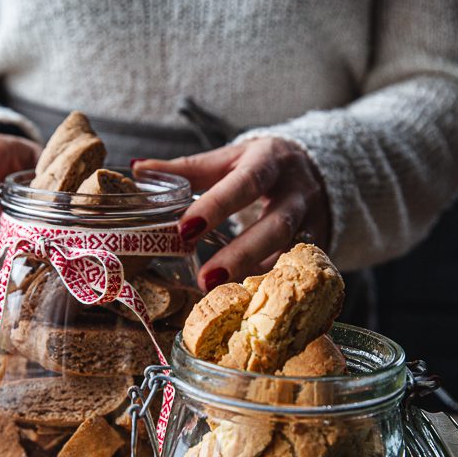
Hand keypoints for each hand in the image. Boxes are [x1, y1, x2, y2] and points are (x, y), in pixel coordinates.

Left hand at [134, 137, 330, 291]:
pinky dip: (270, 282)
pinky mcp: (319, 243)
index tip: (185, 229)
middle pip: (275, 223)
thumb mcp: (228, 159)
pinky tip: (245, 297)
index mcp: (269, 159)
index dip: (217, 206)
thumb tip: (139, 170)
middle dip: (241, 252)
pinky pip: (296, 268)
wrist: (317, 168)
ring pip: (289, 251)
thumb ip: (187, 169)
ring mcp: (312, 219)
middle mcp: (296, 190)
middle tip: (205, 279)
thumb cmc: (260, 165)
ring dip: (254, 274)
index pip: (245, 182)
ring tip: (220, 293)